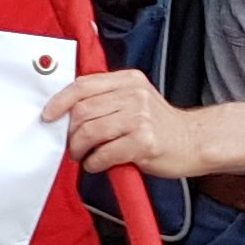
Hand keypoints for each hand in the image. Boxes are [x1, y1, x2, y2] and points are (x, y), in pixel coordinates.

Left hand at [42, 68, 215, 178]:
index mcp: (128, 80)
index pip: (83, 85)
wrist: (195, 141)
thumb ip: (106, 98)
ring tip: (83, 156)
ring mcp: (140, 118)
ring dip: (79, 149)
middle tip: (71, 145)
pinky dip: (94, 163)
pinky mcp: (144, 142)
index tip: (48, 115)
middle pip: (82, 111)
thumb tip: (67, 111)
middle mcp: (134, 95)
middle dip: (69, 132)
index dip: (60, 101)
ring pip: (89, 132)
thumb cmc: (160, 125)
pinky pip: (104, 153)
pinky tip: (99, 164)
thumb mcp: (136, 100)